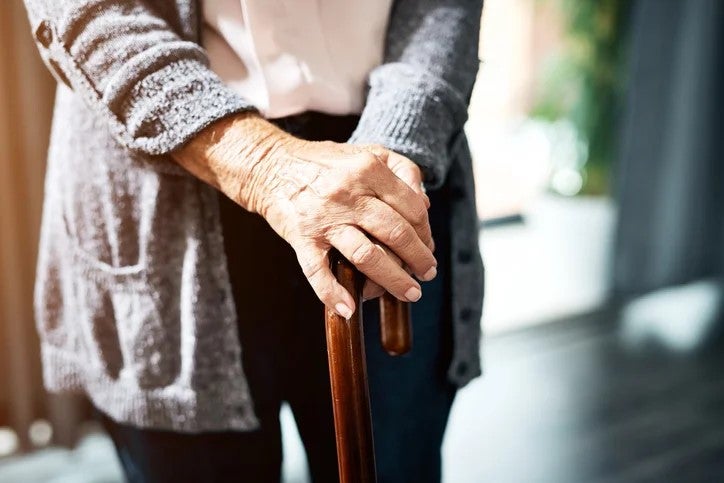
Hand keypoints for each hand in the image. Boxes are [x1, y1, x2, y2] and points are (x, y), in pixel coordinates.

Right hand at [172, 113, 435, 317]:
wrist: (271, 167)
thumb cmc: (325, 163)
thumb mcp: (367, 152)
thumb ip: (402, 170)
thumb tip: (425, 205)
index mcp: (367, 169)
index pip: (411, 207)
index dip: (426, 231)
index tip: (428, 245)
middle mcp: (347, 193)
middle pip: (395, 233)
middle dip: (419, 258)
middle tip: (428, 272)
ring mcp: (324, 218)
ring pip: (367, 255)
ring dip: (393, 280)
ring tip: (411, 292)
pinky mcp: (302, 238)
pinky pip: (318, 271)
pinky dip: (332, 293)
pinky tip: (349, 309)